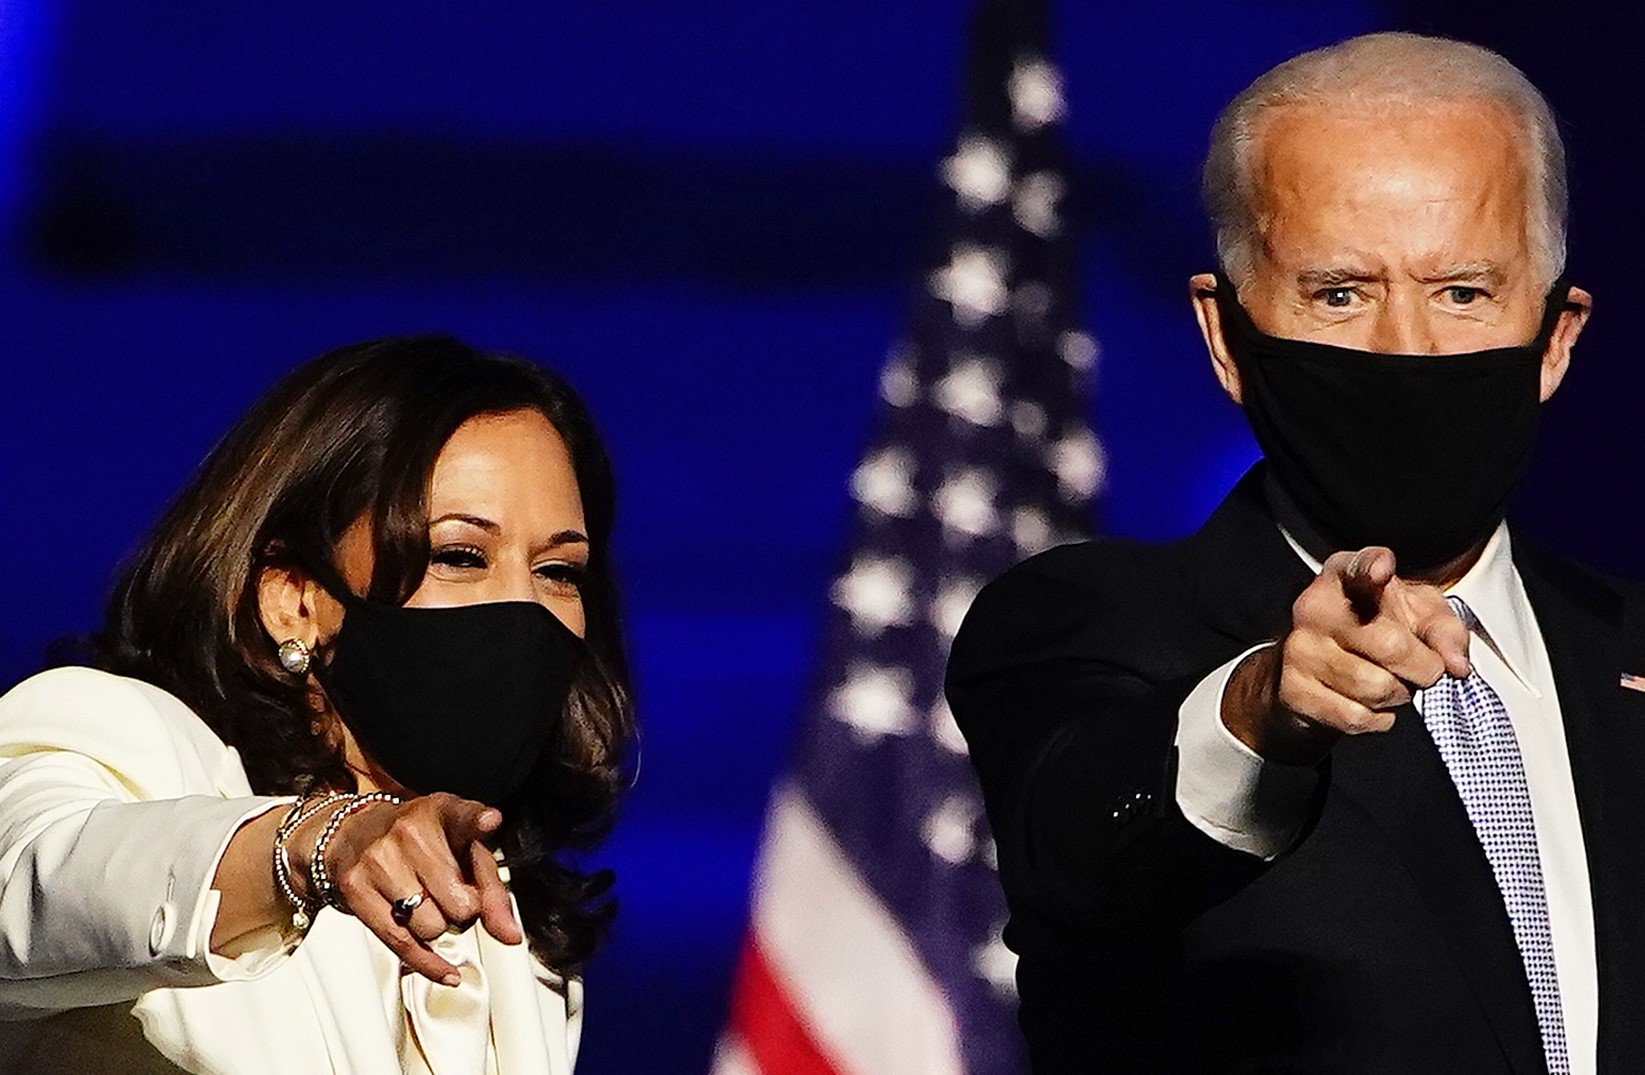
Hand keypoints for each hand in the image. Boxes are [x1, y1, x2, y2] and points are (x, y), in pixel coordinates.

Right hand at [295, 793, 522, 984]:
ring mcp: (379, 859)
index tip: (489, 820)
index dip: (478, 821)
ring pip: (430, 927)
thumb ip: (492, 891)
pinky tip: (446, 969)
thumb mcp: (464, 852)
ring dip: (438, 927)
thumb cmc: (420, 845)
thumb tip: (510, 935)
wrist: (355, 834)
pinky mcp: (356, 888)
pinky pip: (400, 943)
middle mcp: (410, 832)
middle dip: (463, 911)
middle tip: (451, 897)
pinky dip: (428, 963)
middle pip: (458, 901)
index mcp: (443, 813)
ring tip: (427, 906)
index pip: (464, 816)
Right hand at [1222, 546, 1471, 764]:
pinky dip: (1377, 719)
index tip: (1382, 570)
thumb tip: (1456, 665)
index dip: (1371, 567)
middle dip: (1423, 668)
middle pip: (1389, 646)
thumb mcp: (1417, 617)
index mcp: (1344, 578)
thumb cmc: (1375, 632)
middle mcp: (1314, 608)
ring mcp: (1299, 650)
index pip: (1357, 567)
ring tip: (1391, 684)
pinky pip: (1355, 716)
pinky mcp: (1293, 690)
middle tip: (1425, 670)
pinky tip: (1370, 704)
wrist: (1317, 670)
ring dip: (1399, 696)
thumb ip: (1445, 630)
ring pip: (1376, 687)